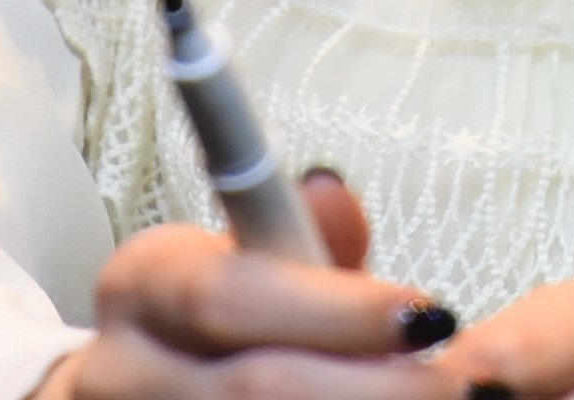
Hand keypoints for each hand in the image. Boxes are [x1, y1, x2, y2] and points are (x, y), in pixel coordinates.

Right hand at [34, 175, 468, 399]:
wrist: (130, 391)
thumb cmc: (214, 324)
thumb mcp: (247, 262)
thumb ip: (303, 240)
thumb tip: (331, 193)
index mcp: (142, 282)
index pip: (235, 294)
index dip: (338, 311)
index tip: (428, 317)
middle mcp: (120, 366)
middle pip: (255, 387)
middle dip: (371, 386)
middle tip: (453, 379)